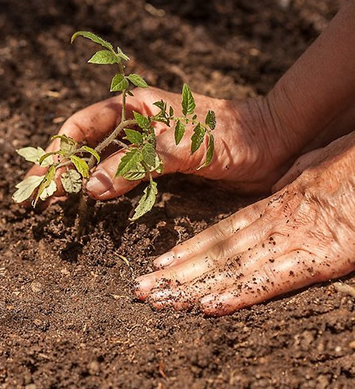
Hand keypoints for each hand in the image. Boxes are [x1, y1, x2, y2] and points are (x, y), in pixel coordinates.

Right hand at [25, 87, 294, 204]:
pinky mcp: (157, 168)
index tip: (41, 177)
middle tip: (36, 197)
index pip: (82, 126)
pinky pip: (121, 180)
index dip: (58, 151)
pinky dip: (103, 192)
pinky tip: (90, 205)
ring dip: (77, 182)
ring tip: (54, 205)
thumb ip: (136, 164)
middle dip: (60, 169)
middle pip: (85, 146)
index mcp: (135, 107)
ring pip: (99, 164)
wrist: (271, 145)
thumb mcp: (179, 147)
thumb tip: (90, 187)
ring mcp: (144, 148)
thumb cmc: (228, 134)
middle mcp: (134, 125)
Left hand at [135, 131, 354, 314]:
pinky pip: (274, 279)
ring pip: (232, 266)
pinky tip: (209, 306)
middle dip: (176, 275)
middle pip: (216, 253)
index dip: (187, 250)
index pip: (221, 232)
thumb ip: (290, 193)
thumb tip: (274, 201)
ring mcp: (296, 239)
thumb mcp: (314, 176)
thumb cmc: (354, 167)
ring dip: (192, 286)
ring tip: (157, 301)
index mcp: (275, 206)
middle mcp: (275, 223)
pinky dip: (240, 293)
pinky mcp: (323, 256)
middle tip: (139, 292)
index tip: (157, 265)